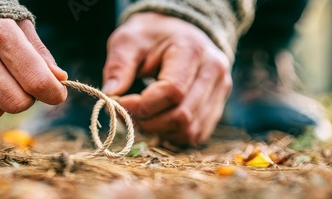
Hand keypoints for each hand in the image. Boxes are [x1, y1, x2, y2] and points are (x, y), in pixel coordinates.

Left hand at [102, 13, 231, 145]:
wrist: (178, 30)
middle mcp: (214, 71)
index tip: (120, 102)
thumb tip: (110, 96)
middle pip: (183, 116)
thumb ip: (118, 66)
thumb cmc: (150, 36)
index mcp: (192, 50)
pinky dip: (172, 134)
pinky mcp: (218, 105)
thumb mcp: (128, 41)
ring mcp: (220, 90)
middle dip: (149, 122)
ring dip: (160, 131)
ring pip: (190, 130)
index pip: (172, 91)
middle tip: (128, 114)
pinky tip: (158, 120)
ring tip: (142, 116)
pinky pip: (196, 134)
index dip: (143, 105)